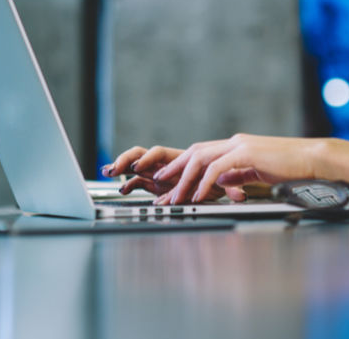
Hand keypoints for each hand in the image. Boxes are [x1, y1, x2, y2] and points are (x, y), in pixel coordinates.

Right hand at [101, 145, 240, 201]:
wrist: (222, 179)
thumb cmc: (223, 176)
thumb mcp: (227, 182)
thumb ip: (231, 187)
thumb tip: (240, 195)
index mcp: (181, 157)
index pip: (159, 153)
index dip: (150, 162)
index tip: (141, 170)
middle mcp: (167, 163)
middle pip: (142, 154)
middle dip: (128, 159)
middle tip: (118, 167)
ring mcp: (160, 173)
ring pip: (137, 164)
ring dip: (123, 165)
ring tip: (109, 171)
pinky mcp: (157, 184)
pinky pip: (138, 182)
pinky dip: (129, 184)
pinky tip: (123, 189)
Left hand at [146, 134, 328, 204]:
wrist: (313, 159)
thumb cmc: (291, 169)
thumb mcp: (258, 173)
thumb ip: (238, 175)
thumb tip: (222, 184)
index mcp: (236, 146)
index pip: (201, 153)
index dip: (182, 165)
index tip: (168, 180)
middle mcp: (234, 142)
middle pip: (194, 152)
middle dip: (174, 169)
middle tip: (158, 185)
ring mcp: (240, 146)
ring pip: (201, 158)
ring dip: (185, 178)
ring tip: (176, 196)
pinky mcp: (247, 154)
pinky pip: (218, 168)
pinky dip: (205, 182)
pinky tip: (199, 196)